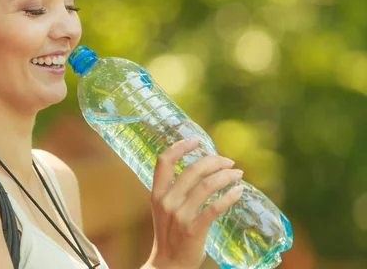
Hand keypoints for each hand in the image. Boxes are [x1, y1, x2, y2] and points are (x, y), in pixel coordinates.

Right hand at [143, 138, 243, 268]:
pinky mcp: (193, 229)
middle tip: (229, 162)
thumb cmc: (170, 234)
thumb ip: (175, 190)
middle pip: (192, 170)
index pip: (164, 161)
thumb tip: (200, 169)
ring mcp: (179, 215)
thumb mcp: (164, 208)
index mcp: (157, 193)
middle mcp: (167, 201)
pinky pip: (215, 207)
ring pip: (206, 186)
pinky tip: (239, 191)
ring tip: (238, 174)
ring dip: (226, 176)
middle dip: (214, 161)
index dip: (179, 147)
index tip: (196, 140)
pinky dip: (230, 196)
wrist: (168, 264)